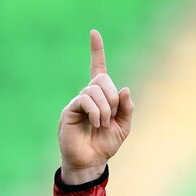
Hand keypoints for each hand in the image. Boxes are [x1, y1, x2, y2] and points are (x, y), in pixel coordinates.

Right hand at [58, 29, 133, 183]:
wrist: (91, 162)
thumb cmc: (105, 145)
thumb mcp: (123, 127)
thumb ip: (126, 109)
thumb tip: (125, 89)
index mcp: (102, 97)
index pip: (98, 69)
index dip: (97, 51)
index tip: (94, 32)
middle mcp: (88, 96)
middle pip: (102, 80)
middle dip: (112, 98)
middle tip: (111, 117)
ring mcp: (78, 102)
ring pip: (94, 90)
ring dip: (105, 109)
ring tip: (102, 125)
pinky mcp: (69, 110)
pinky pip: (85, 100)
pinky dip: (95, 112)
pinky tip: (96, 124)